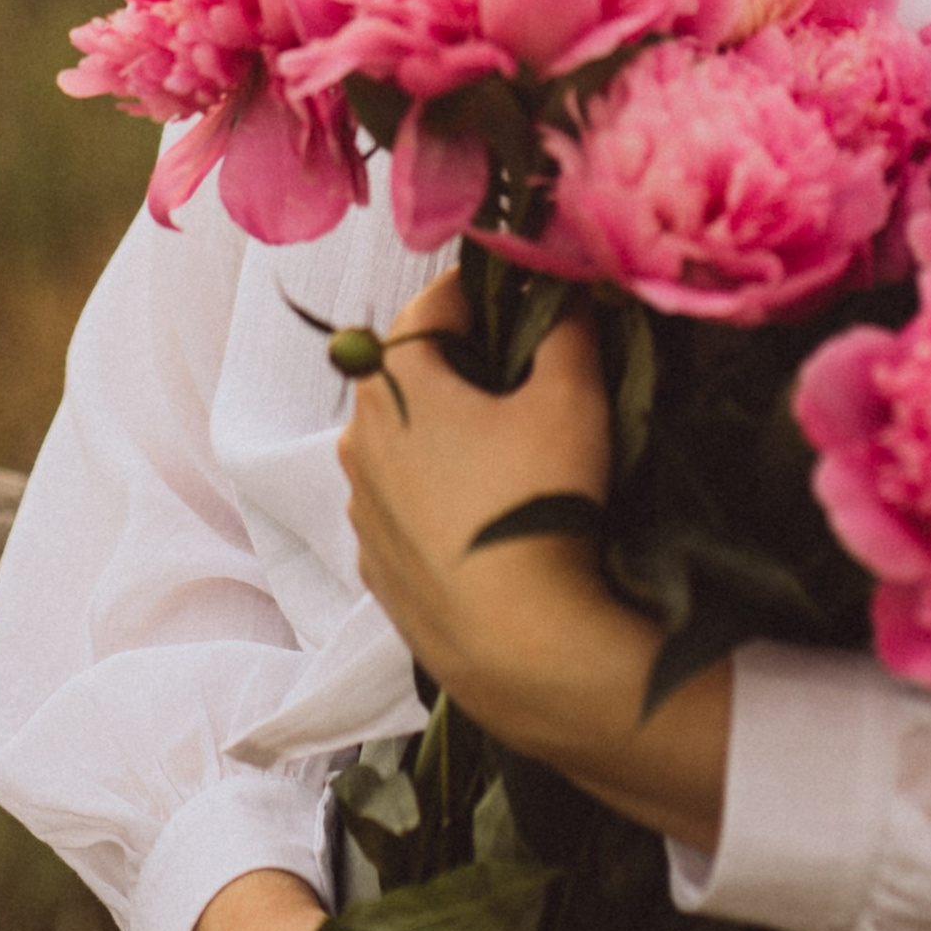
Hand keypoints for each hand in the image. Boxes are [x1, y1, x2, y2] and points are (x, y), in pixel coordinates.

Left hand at [336, 268, 610, 700]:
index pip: (430, 305)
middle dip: (465, 363)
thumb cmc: (539, 501)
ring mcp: (363, 511)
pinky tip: (491, 515)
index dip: (481, 287)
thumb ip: (570, 329)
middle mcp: (358, 441)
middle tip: (528, 369)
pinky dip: (440, 497)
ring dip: (448, 434)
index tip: (524, 287)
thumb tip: (572, 291)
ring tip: (514, 451)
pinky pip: (407, 509)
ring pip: (404, 445)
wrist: (520, 644)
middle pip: (410, 376)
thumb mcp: (572, 397)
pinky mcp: (377, 568)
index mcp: (393, 385)